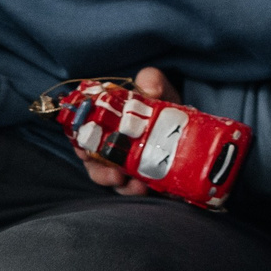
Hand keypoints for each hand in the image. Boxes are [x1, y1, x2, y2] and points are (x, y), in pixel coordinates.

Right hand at [79, 66, 177, 195]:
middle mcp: (114, 151)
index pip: (84, 140)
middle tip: (114, 175)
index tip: (83, 150)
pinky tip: (150, 188)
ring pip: (119, 183)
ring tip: (136, 186)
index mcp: (107, 129)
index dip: (81, 146)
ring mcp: (131, 167)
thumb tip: (151, 89)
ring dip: (124, 188)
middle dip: (102, 174)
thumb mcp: (156, 86)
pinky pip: (142, 190)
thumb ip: (151, 79)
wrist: (188, 119)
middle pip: (98, 168)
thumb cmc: (162, 101)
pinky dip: (144, 190)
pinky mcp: (151, 179)